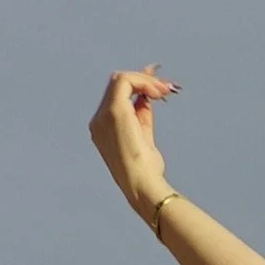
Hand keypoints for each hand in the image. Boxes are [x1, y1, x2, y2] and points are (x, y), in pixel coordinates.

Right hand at [90, 64, 178, 215]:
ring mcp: (103, 115)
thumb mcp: (143, 136)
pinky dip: (143, 81)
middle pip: (117, 84)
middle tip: (165, 88)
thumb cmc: (145, 169)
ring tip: (164, 90)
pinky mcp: (115, 112)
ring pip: (121, 79)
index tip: (160, 90)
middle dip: (143, 80)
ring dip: (145, 80)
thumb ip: (141, 114)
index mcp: (102, 127)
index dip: (138, 86)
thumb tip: (147, 96)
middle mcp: (98, 119)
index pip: (117, 95)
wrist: (142, 185)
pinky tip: (158, 92)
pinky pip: (125, 82)